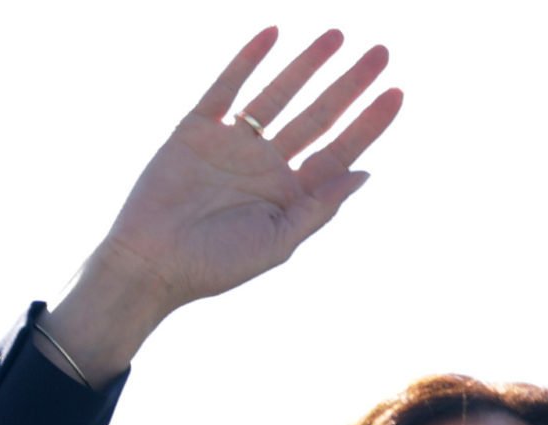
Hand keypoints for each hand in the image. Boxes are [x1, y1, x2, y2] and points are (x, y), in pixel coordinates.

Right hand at [47, 28, 401, 376]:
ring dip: (307, 65)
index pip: (340, 150)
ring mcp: (232, 144)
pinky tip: (272, 36)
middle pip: (318, 115)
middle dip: (350, 84)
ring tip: (337, 35)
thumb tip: (365, 172)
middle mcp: (266, 164)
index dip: (369, 122)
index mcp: (290, 193)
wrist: (150, 264)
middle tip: (380, 52)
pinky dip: (247, 60)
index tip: (397, 92)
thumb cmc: (214, 265)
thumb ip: (320, 206)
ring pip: (278, 95)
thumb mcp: (279, 241)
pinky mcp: (196, 129)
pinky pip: (226, 87)